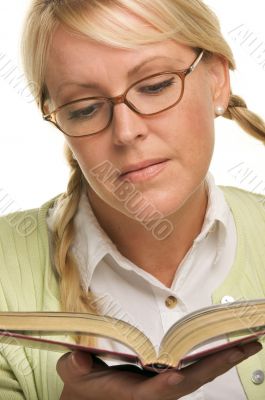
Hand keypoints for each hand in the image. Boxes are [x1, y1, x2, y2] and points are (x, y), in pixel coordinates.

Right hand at [57, 341, 261, 399]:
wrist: (89, 397)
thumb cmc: (82, 385)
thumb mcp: (72, 374)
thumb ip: (76, 368)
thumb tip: (78, 359)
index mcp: (131, 394)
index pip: (151, 391)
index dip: (164, 385)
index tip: (176, 375)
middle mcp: (154, 392)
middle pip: (190, 381)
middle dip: (218, 364)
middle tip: (247, 346)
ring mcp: (163, 386)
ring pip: (198, 375)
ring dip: (223, 360)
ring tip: (247, 345)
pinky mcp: (166, 378)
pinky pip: (194, 369)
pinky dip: (212, 359)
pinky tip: (227, 349)